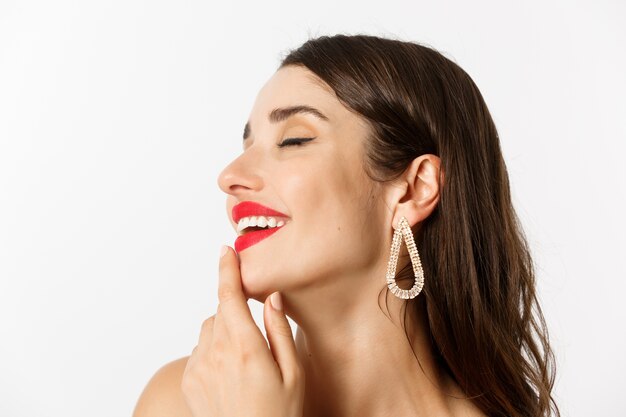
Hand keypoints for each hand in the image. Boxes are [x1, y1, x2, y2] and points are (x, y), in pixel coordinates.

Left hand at [181, 245, 304, 416]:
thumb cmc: (279, 415)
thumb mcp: (294, 373)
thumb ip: (279, 331)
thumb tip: (271, 297)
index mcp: (246, 348)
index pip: (231, 297)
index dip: (228, 270)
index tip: (226, 251)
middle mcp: (217, 354)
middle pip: (221, 310)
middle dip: (236, 309)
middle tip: (255, 335)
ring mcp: (200, 367)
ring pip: (210, 328)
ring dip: (224, 329)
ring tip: (245, 359)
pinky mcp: (190, 380)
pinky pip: (200, 348)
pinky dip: (214, 348)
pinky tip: (231, 372)